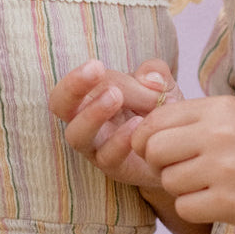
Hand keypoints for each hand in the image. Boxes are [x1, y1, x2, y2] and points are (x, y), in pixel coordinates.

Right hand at [50, 58, 180, 188]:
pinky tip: (138, 124)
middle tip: (94, 70)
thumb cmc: (160, 112)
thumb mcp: (163, 85)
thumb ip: (156, 73)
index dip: (89, 74)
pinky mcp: (114, 168)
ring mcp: (97, 146)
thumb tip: (148, 77)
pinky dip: (120, 140)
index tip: (97, 65)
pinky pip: (107, 156)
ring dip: (92, 114)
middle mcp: (86, 120)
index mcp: (91, 95)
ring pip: (76, 134)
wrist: (175, 149)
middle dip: (72, 86)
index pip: (77, 82)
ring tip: (116, 97)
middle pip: (59, 104)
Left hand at [132, 96, 234, 229]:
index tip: (154, 151)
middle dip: (161, 165)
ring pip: (168, 182)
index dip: (146, 139)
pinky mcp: (228, 203)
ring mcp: (223, 169)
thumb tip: (147, 132)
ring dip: (183, 189)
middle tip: (183, 171)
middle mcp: (218, 135)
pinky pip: (184, 208)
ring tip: (212, 186)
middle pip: (155, 151)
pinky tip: (219, 203)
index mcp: (219, 109)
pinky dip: (196, 209)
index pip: (156, 120)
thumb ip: (198, 119)